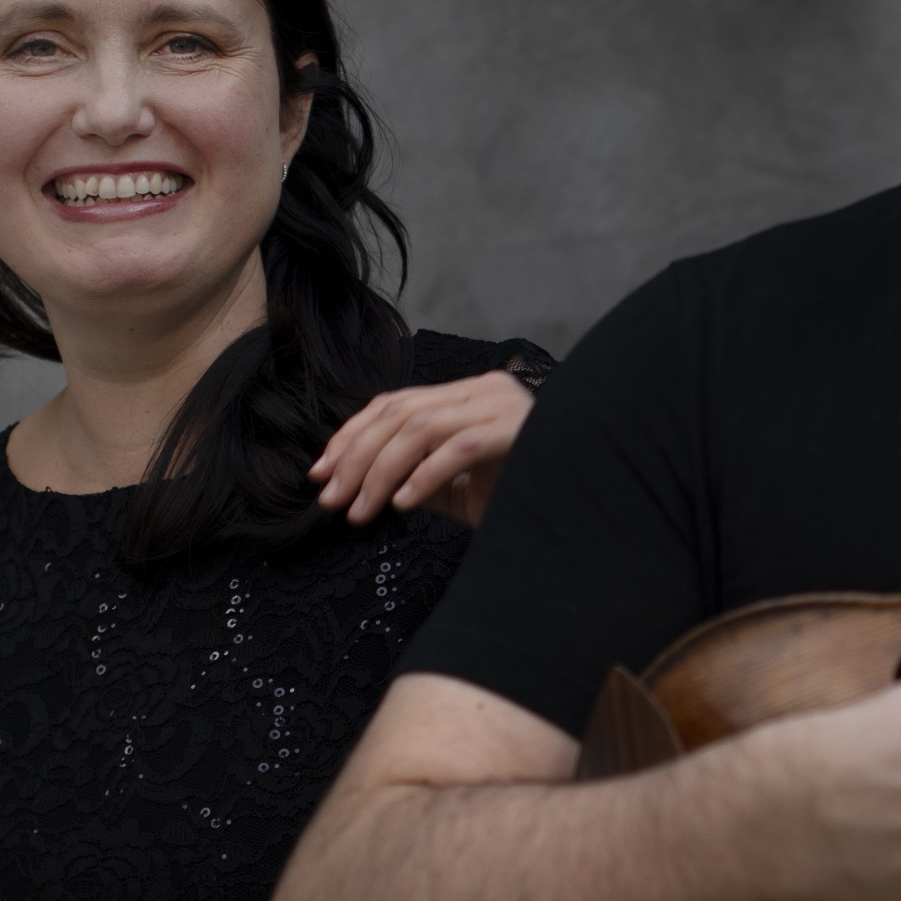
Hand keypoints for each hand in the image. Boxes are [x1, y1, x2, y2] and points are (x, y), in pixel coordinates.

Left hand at [313, 371, 536, 526]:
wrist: (580, 510)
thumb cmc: (522, 499)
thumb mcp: (459, 489)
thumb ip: (418, 478)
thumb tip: (362, 483)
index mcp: (469, 395)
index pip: (396, 403)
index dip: (352, 436)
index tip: (321, 473)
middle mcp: (484, 389)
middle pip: (400, 412)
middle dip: (356, 457)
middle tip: (331, 498)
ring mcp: (502, 405)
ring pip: (421, 428)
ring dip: (380, 472)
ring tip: (360, 511)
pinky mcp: (516, 430)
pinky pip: (457, 449)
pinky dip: (423, 477)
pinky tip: (402, 505)